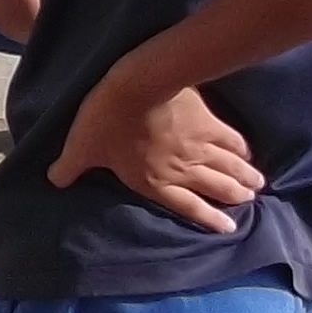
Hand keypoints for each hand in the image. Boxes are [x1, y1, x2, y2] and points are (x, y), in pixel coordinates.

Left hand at [54, 75, 259, 229]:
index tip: (228, 227)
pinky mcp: (210, 122)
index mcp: (156, 182)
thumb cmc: (107, 120)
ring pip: (230, 168)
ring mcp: (200, 147)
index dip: (209, 218)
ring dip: (245, 178)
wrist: (137, 85)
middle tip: (250, 201)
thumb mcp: (82, 148)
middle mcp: (184, 170)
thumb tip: (53, 181)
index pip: (189, 207)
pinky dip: (244, 150)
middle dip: (235, 197)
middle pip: (218, 188)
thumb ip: (69, 168)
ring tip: (258, 185)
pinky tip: (250, 153)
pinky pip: (233, 141)